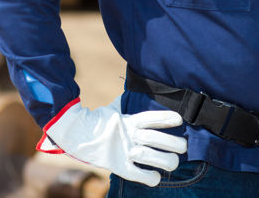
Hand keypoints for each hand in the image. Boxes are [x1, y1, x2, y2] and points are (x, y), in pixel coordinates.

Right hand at [39, 98, 186, 185]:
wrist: (75, 134)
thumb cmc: (98, 121)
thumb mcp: (113, 108)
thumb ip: (125, 101)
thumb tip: (132, 80)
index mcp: (129, 120)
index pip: (152, 117)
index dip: (166, 118)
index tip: (179, 120)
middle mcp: (129, 135)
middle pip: (156, 139)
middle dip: (174, 143)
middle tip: (183, 147)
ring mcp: (123, 151)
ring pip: (151, 157)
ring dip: (166, 161)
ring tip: (173, 163)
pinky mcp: (117, 166)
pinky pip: (137, 174)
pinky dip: (149, 178)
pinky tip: (156, 178)